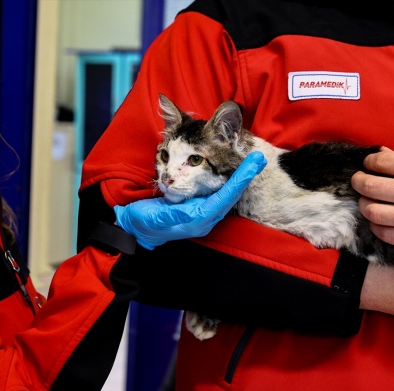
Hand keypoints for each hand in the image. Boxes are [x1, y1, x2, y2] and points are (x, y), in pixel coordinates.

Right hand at [114, 151, 266, 249]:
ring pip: (226, 194)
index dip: (239, 180)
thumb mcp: (157, 217)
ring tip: (251, 162)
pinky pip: (217, 193)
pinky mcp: (197, 207)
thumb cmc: (144, 222)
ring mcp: (202, 213)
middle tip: (258, 158)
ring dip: (239, 178)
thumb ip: (175, 213)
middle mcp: (204, 218)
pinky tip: (233, 172)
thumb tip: (195, 210)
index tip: (252, 164)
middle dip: (244, 177)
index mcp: (197, 220)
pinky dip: (228, 181)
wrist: (135, 230)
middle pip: (230, 195)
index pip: (224, 198)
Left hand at [351, 148, 393, 257]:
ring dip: (364, 204)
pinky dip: (377, 225)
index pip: (382, 163)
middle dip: (358, 181)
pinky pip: (385, 233)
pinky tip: (381, 219)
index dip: (369, 162)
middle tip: (359, 180)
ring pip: (372, 211)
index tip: (369, 164)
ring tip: (368, 200)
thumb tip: (381, 154)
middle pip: (370, 187)